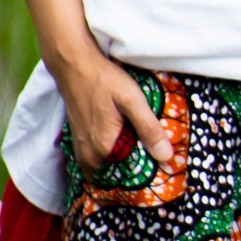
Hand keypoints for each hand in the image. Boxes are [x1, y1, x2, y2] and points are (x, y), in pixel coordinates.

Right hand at [56, 47, 175, 177]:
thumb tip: (167, 157)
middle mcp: (89, 157)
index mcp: (104, 149)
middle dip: (135, 169)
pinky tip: (122, 144)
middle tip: (154, 157)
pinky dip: (110, 159)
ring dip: (122, 165)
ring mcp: (81, 151)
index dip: (149, 170)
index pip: (132, 175)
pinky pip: (97, 163)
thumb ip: (149, 129)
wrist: (74, 65)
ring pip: (107, 170)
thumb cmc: (104, 79)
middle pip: (118, 175)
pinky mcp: (79, 144)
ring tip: (139, 150)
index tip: (163, 164)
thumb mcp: (132, 99)